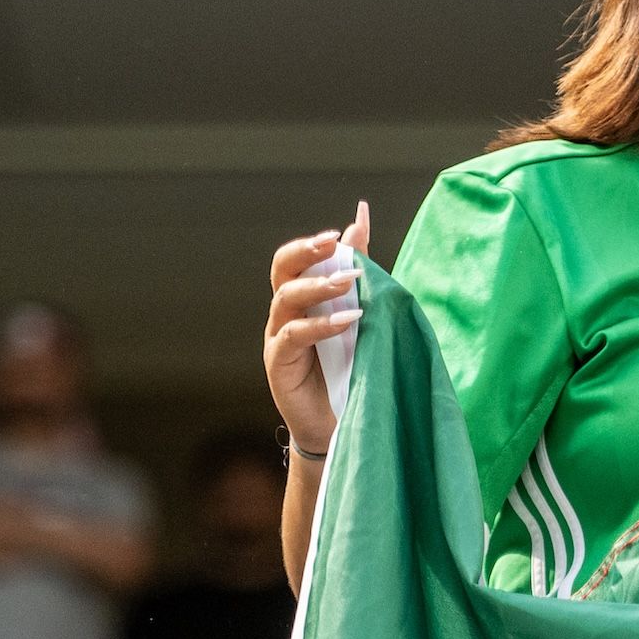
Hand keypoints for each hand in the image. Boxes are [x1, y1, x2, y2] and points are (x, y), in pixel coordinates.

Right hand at [266, 202, 368, 456]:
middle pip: (281, 271)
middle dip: (305, 253)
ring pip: (286, 299)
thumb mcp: (358, 312)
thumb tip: (361, 218)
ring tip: (349, 281)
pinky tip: (349, 319)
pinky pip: (295, 335)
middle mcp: (284, 313)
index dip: (312, 245)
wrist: (339, 420)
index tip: (339, 233)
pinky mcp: (279, 362)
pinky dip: (322, 324)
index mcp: (301, 299)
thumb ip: (356, 269)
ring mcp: (278, 336)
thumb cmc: (349, 364)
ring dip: (318, 286)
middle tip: (332, 244)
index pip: (294, 260)